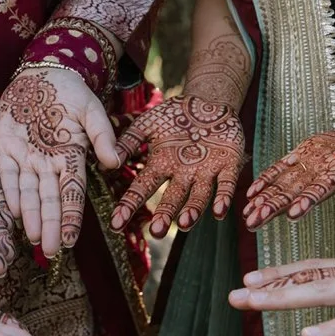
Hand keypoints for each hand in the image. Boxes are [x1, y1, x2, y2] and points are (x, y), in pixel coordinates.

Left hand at [0, 68, 120, 257]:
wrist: (43, 75)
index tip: (70, 238)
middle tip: (51, 251)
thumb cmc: (72, 93)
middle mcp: (49, 164)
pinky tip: (12, 214)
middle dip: (50, 227)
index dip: (71, 216)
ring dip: (31, 217)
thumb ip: (102, 136)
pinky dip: (9, 194)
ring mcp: (27, 159)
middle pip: (50, 201)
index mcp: (72, 158)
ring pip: (29, 194)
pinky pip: (7, 177)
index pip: (73, 193)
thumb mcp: (92, 111)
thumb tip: (114, 162)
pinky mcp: (6, 150)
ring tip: (32, 240)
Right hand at [111, 95, 246, 236]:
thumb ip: (128, 140)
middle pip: (173, 198)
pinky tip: (220, 212)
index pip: (142, 188)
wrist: (207, 103)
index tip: (116, 224)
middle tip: (157, 232)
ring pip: (199, 196)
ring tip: (185, 224)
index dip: (129, 206)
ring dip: (193, 211)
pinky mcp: (228, 165)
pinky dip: (223, 198)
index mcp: (161, 166)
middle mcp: (182, 174)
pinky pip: (226, 184)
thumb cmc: (174, 116)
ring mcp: (206, 171)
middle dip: (165, 214)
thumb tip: (106, 162)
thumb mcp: (147, 124)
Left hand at [228, 221, 334, 335]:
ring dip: (284, 298)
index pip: (316, 269)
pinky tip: (306, 335)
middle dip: (271, 287)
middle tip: (234, 294)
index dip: (283, 274)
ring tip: (250, 301)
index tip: (251, 278)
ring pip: (323, 292)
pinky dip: (333, 328)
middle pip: (310, 279)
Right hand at [243, 119, 334, 229]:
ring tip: (246, 217)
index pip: (326, 183)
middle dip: (274, 204)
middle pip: (298, 183)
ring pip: (286, 177)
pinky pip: (285, 164)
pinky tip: (251, 194)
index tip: (291, 214)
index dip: (309, 199)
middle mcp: (328, 154)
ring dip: (265, 197)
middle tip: (254, 222)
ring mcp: (316, 150)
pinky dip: (268, 178)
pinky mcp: (311, 148)